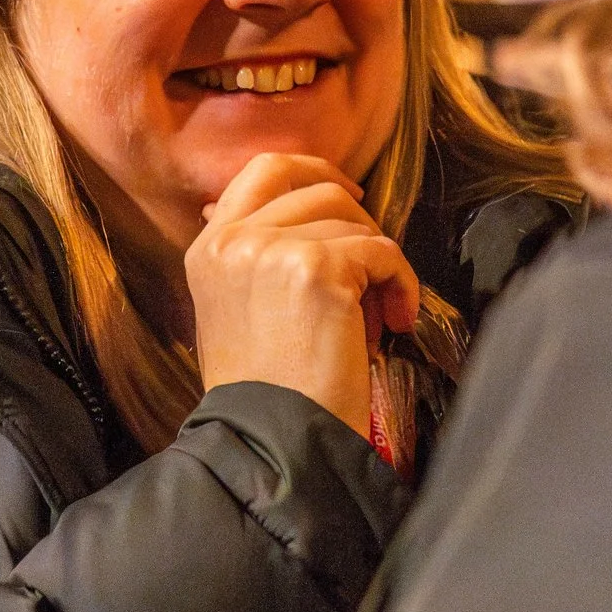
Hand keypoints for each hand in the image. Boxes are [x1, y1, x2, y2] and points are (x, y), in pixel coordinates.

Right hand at [184, 153, 418, 440]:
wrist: (270, 442)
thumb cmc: (265, 390)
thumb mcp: (237, 309)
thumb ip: (256, 257)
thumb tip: (292, 213)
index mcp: (209, 246)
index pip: (264, 169)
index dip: (313, 171)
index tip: (349, 196)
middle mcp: (234, 239)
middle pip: (315, 184)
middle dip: (356, 215)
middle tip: (373, 260)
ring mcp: (273, 248)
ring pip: (353, 221)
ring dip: (377, 265)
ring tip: (373, 316)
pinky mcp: (318, 268)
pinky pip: (382, 251)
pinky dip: (401, 283)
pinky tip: (395, 321)